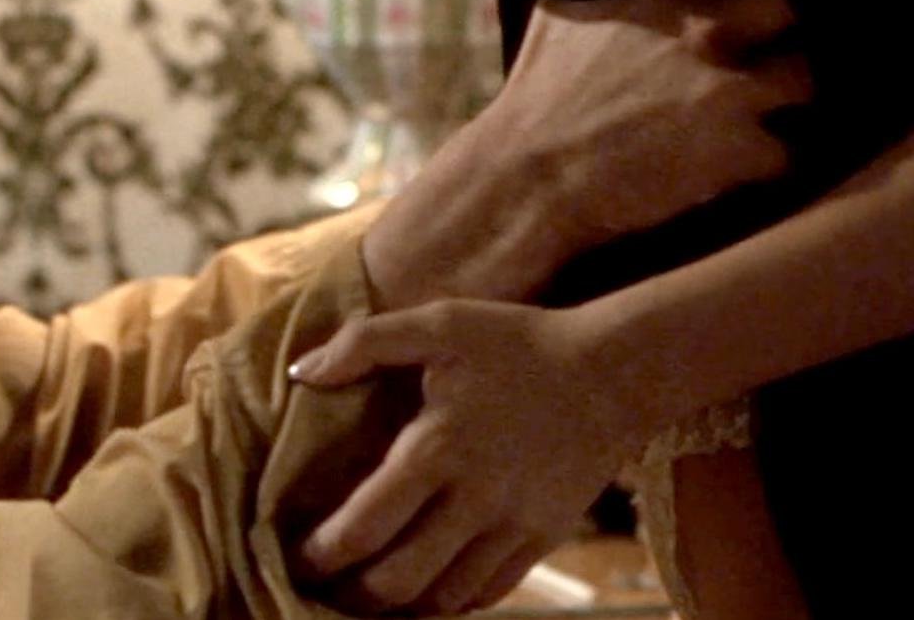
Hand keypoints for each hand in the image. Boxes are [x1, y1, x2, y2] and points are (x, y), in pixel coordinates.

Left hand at [286, 300, 642, 615]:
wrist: (615, 370)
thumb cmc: (519, 342)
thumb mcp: (439, 322)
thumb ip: (363, 343)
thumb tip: (301, 373)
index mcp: (437, 448)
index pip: (364, 527)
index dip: (321, 554)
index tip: (298, 556)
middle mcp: (474, 500)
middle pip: (398, 581)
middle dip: (351, 592)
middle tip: (323, 584)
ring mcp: (514, 527)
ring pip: (443, 599)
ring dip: (399, 605)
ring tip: (367, 592)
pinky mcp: (544, 539)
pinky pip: (488, 593)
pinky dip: (449, 602)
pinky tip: (425, 588)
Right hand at [365, 0, 811, 308]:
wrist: (531, 173)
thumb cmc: (537, 92)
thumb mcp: (560, 10)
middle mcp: (707, 29)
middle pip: (784, 5)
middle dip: (778, 27)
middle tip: (759, 51)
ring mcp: (730, 90)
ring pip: (802, 80)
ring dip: (783, 98)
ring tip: (761, 114)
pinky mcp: (740, 150)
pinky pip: (782, 152)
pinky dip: (761, 162)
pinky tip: (738, 166)